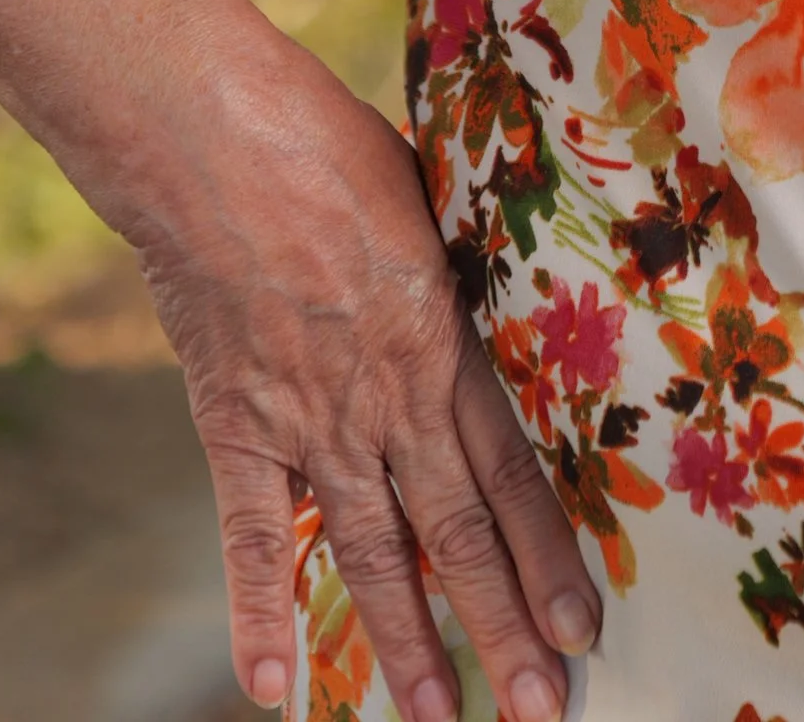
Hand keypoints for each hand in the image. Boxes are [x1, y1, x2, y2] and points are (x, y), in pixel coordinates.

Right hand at [135, 37, 600, 721]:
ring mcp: (312, 420)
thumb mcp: (434, 200)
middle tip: (543, 712)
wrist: (221, 140)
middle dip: (503, 629)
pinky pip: (255, 538)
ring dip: (406, 645)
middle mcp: (390, 397)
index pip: (515, 473)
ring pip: (372, 554)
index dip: (550, 557)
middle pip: (459, 534)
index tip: (582, 627)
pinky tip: (273, 692)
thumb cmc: (334, 145)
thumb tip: (500, 286)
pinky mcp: (237, 424)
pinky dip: (260, 614)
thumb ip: (461, 271)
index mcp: (448, 341)